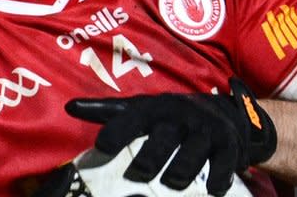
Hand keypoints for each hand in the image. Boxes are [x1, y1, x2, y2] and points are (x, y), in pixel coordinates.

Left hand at [64, 78, 275, 196]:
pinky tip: (213, 189)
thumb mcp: (140, 109)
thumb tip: (69, 107)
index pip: (133, 117)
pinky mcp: (227, 143)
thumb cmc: (169, 116)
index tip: (102, 146)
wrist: (222, 112)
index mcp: (155, 108)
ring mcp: (204, 129)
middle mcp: (179, 116)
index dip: (118, 131)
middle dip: (151, 154)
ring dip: (183, 168)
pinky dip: (220, 174)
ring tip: (172, 184)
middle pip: (165, 136)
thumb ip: (107, 111)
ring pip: (194, 149)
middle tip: (137, 174)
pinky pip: (225, 160)